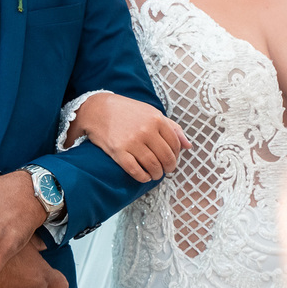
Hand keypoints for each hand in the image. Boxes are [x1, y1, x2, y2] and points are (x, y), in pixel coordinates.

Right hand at [69, 93, 189, 181]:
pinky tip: (145, 176)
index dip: (176, 155)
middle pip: (166, 157)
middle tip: (166, 170)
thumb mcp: (152, 113)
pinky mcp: (118, 152)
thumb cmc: (127, 112)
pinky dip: (143, 177)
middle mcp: (146, 130)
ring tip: (156, 174)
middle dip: (169, 167)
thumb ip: (172, 128)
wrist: (98, 110)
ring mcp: (132, 142)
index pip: (175, 144)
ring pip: (153, 166)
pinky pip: (136, 171)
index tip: (172, 159)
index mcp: (156, 119)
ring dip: (157, 174)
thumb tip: (188, 146)